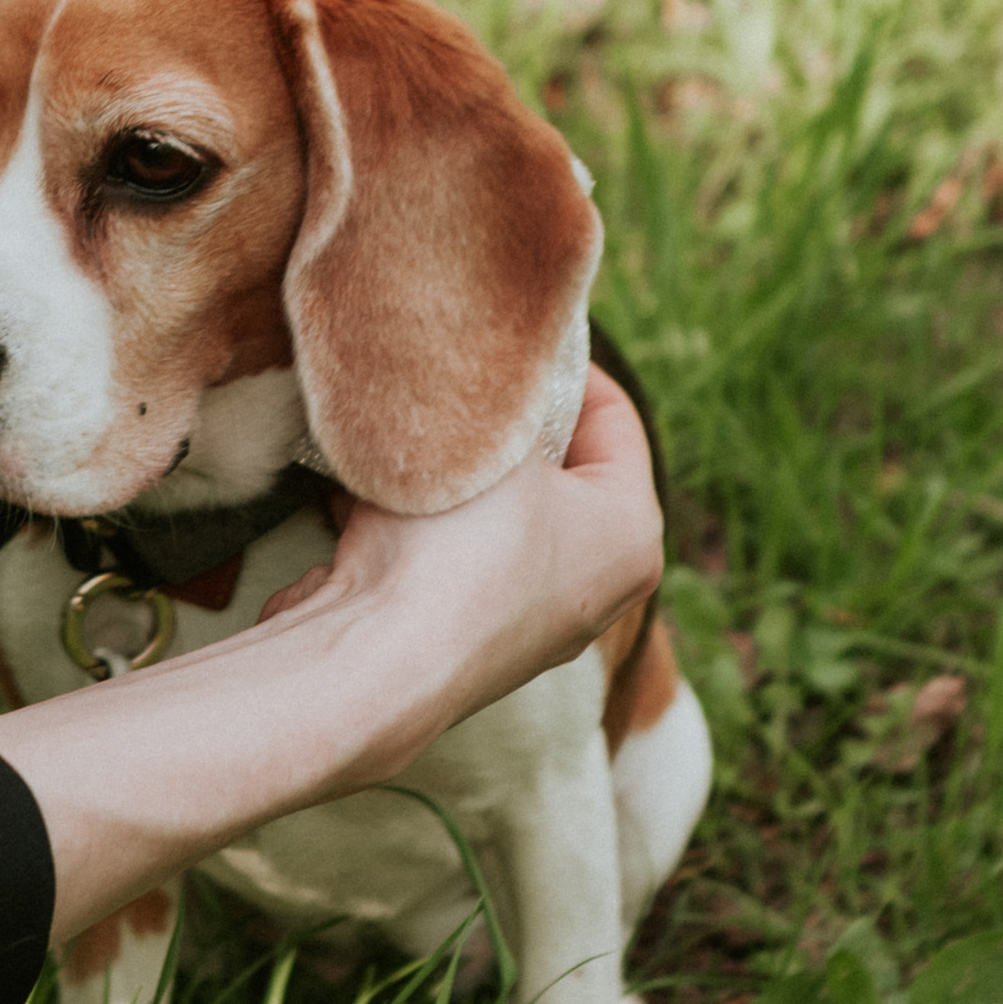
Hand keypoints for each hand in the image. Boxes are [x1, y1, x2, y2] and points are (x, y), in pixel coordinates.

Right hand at [248, 367, 662, 771]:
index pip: (615, 415)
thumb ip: (501, 388)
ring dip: (452, 470)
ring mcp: (530, 624)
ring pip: (497, 511)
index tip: (505, 334)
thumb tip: (486, 358)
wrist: (370, 669)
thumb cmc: (450, 548)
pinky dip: (418, 521)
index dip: (561, 363)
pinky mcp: (465, 644)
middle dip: (501, 420)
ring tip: (408, 433)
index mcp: (633, 534)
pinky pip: (452, 556)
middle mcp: (596, 588)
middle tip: (454, 378)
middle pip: (557, 466)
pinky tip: (371, 492)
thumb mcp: (490, 438)